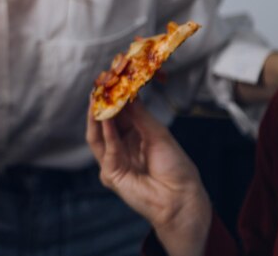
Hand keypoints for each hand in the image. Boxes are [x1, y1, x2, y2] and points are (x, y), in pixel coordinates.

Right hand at [86, 100, 211, 255]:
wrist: (180, 197)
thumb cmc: (175, 166)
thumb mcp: (158, 133)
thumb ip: (139, 115)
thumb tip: (128, 93)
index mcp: (135, 136)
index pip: (119, 115)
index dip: (115, 100)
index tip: (112, 82)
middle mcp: (121, 147)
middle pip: (106, 123)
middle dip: (102, 106)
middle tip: (99, 88)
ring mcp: (114, 160)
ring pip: (98, 136)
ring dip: (97, 117)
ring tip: (97, 99)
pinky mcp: (110, 173)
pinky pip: (105, 149)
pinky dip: (106, 133)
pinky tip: (107, 119)